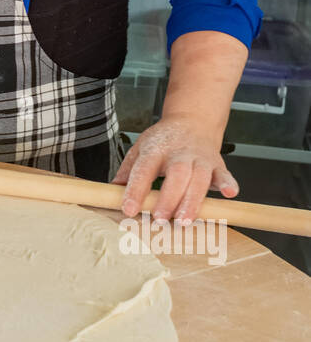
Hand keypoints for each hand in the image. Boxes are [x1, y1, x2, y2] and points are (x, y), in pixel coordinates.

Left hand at [111, 115, 238, 224]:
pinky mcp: (216, 164)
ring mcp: (200, 159)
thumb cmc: (164, 141)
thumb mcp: (140, 149)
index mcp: (155, 150)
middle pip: (176, 175)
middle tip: (160, 219)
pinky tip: (229, 194)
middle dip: (168, 198)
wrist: (192, 121)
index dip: (135, 190)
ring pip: (199, 178)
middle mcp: (179, 154)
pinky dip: (228, 184)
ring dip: (193, 201)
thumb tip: (111, 192)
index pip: (143, 170)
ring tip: (184, 221)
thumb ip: (127, 171)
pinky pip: (224, 174)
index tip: (128, 209)